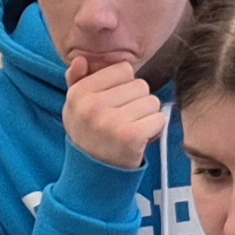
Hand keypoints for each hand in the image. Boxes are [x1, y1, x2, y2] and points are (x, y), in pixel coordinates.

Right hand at [64, 56, 168, 172]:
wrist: (93, 176)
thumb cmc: (89, 136)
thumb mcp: (75, 108)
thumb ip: (77, 81)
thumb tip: (80, 59)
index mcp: (79, 93)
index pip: (124, 69)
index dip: (124, 86)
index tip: (113, 104)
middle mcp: (92, 106)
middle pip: (140, 84)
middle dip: (137, 102)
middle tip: (122, 122)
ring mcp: (111, 121)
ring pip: (152, 101)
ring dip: (146, 116)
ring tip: (130, 130)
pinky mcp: (130, 136)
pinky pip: (159, 119)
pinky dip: (154, 129)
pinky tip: (139, 140)